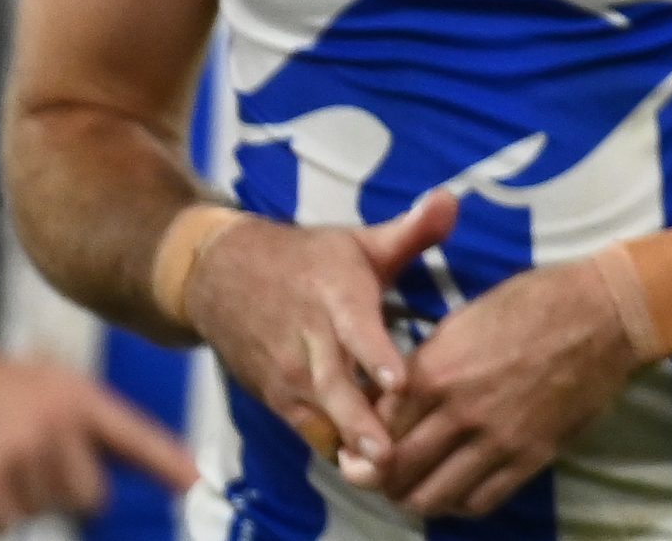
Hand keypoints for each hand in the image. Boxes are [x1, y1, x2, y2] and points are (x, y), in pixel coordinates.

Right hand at [0, 327, 195, 531]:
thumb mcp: (52, 392)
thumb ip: (99, 433)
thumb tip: (166, 473)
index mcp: (81, 397)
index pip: (135, 435)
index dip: (166, 462)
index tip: (193, 483)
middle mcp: (58, 420)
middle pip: (89, 497)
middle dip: (60, 490)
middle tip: (22, 455)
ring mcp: (19, 448)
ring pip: (42, 511)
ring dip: (18, 496)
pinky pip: (3, 521)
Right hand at [183, 189, 457, 480]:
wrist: (220, 277)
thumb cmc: (310, 260)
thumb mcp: (359, 241)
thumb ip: (410, 230)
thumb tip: (451, 200)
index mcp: (334, 294)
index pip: (356, 328)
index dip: (375, 356)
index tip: (399, 380)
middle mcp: (307, 339)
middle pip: (334, 385)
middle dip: (360, 421)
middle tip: (388, 454)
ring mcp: (287, 373)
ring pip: (319, 413)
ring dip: (347, 441)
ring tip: (380, 471)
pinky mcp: (276, 397)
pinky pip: (306, 428)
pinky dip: (330, 445)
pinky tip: (361, 467)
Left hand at [376, 256, 639, 516]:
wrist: (604, 312)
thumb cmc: (532, 302)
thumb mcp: (464, 320)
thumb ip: (425, 364)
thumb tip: (391, 399)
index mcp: (436, 369)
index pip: (376, 427)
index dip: (358, 445)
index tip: (357, 451)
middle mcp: (459, 410)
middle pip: (395, 471)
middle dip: (378, 480)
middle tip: (381, 476)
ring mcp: (497, 439)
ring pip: (432, 496)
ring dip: (416, 497)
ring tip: (417, 488)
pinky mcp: (531, 457)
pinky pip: (480, 501)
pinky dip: (459, 503)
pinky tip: (457, 490)